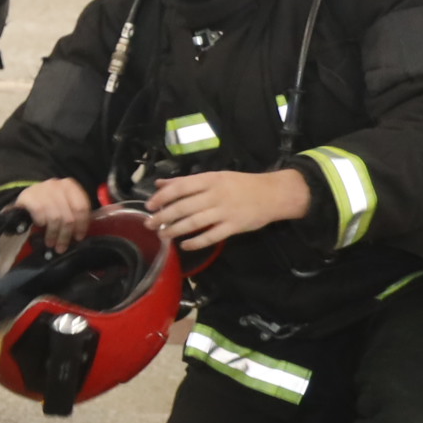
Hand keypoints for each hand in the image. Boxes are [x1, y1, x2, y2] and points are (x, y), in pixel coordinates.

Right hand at [15, 178, 95, 248]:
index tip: (78, 237)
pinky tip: (40, 225)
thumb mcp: (64, 203)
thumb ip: (76, 212)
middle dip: (65, 234)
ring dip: (53, 233)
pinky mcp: (28, 196)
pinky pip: (39, 214)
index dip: (82, 225)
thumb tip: (85, 229)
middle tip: (61, 246)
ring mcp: (42, 189)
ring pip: (55, 217)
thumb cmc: (48, 202)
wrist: (26, 196)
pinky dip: (41, 222)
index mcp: (70, 186)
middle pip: (68, 215)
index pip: (81, 207)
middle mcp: (57, 185)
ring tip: (51, 242)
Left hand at [149, 168, 311, 250]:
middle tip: (149, 224)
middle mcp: (216, 195)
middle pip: (183, 207)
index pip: (180, 188)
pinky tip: (184, 245)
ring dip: (175, 230)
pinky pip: (211, 237)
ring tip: (162, 235)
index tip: (149, 205)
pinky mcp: (234, 227)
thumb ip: (187, 181)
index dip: (162, 197)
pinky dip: (196, 242)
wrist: (274, 194)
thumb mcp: (215, 177)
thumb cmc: (241, 184)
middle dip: (163, 216)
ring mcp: (225, 212)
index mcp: (210, 180)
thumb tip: (160, 183)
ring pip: (194, 223)